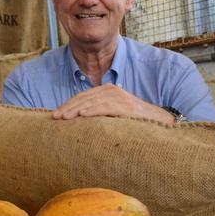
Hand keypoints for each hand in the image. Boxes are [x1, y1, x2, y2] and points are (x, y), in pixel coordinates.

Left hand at [51, 83, 174, 123]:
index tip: (55, 115)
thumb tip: (79, 125)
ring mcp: (119, 96)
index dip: (68, 105)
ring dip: (76, 109)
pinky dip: (92, 110)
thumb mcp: (113, 116)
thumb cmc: (134, 122)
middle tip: (54, 117)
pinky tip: (82, 115)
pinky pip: (105, 106)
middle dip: (68, 108)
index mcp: (106, 92)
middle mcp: (111, 90)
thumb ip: (99, 116)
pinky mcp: (126, 105)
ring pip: (91, 101)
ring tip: (64, 117)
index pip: (82, 97)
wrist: (160, 123)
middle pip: (83, 98)